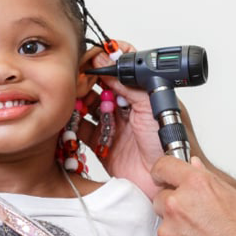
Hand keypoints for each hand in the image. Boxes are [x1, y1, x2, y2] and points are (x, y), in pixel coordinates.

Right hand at [77, 41, 161, 198]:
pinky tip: (67, 115)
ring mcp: (113, 125)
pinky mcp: (102, 144)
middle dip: (87, 80)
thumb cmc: (168, 141)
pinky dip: (72, 122)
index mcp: (141, 93)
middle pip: (101, 86)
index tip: (91, 58)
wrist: (164, 177)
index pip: (120, 70)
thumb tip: (107, 60)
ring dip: (79, 100)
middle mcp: (127, 107)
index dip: (106, 62)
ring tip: (72, 96)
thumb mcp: (149, 104)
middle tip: (77, 76)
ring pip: (89, 106)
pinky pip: (82, 130)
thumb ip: (127, 84)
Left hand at [152, 157, 235, 235]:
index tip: (162, 176)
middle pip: (162, 199)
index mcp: (197, 186)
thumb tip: (196, 168)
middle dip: (175, 208)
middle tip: (199, 223)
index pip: (164, 167)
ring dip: (178, 234)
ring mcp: (168, 234)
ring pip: (165, 228)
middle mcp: (178, 206)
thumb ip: (210, 182)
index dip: (163, 172)